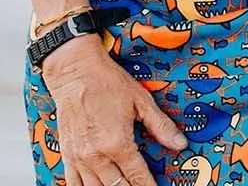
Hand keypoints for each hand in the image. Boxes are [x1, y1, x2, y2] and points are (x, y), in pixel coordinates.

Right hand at [42, 38, 185, 185]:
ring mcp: (78, 157)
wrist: (75, 72)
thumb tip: (181, 143)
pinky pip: (72, 182)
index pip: (136, 176)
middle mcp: (96, 155)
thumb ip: (161, 126)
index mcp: (117, 143)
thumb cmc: (107, 83)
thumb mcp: (141, 101)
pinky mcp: (66, 154)